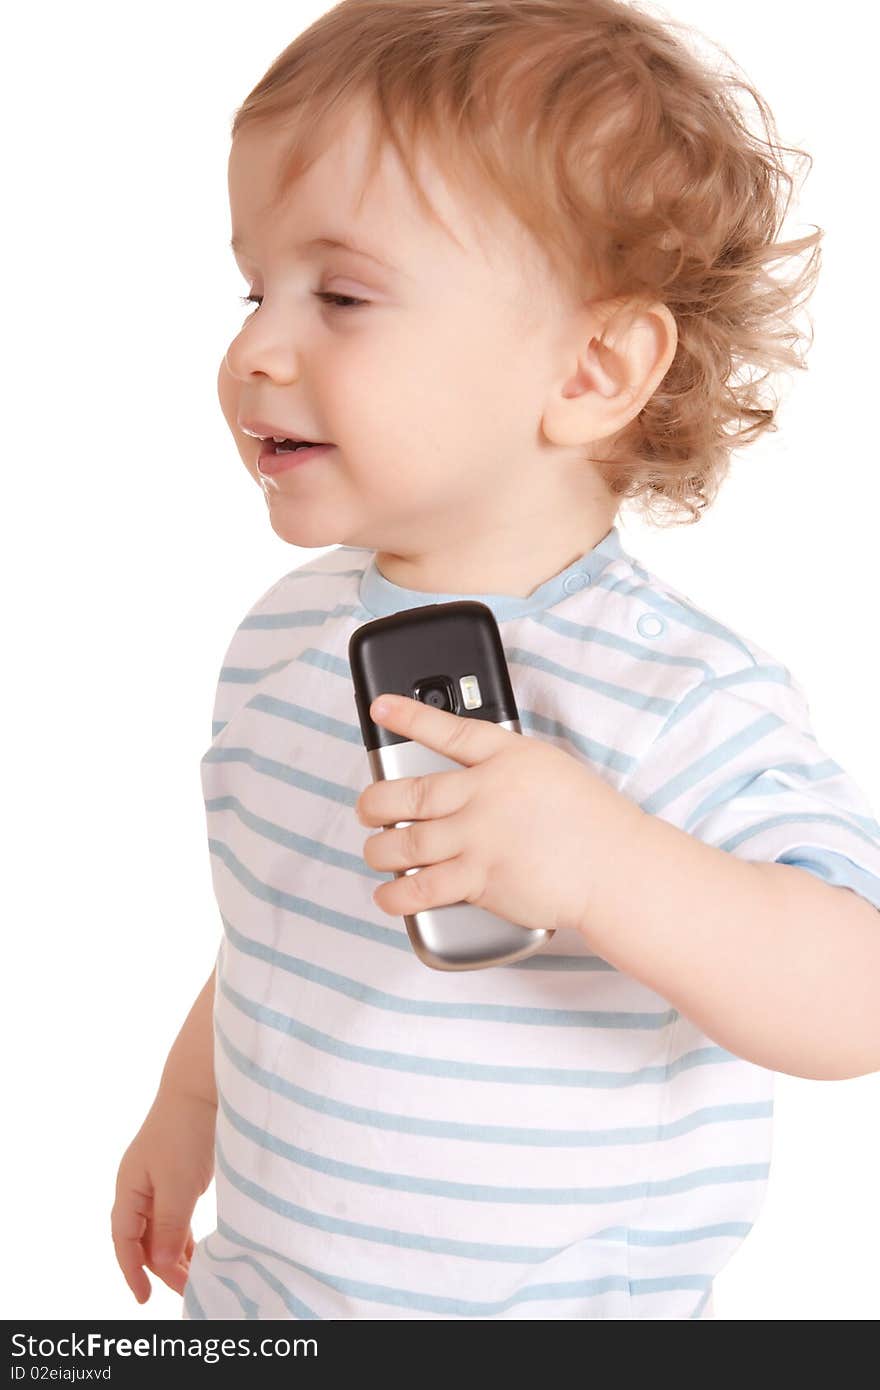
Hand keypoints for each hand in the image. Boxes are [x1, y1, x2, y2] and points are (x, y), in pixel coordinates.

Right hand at [111, 1088, 215, 1303]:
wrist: (201, 1086)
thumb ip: (170, 1227)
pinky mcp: (180, 1175)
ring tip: (195, 1277)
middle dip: (162, 1267)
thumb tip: (162, 1266)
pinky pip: (176, 1216)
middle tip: (187, 1290)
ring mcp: (159, 1180)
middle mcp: (139, 1187)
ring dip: (175, 1254)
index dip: (132, 1271)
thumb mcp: (178, 1185)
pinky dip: (185, 1236)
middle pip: (144, 1238)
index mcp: (129, 1188)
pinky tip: (198, 1251)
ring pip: (162, 1229)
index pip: (124, 1240)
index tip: (145, 1298)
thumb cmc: (185, 1131)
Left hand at [356, 693, 643, 935]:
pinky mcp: (480, 879)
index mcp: (507, 758)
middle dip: (375, 802)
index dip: (408, 716)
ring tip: (376, 851)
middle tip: (368, 809)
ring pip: (405, 842)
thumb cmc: (593, 821)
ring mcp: (479, 838)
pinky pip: (422, 887)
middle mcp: (486, 794)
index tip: (380, 708)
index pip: (448, 731)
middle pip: (408, 792)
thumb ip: (506, 769)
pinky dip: (397, 893)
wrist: (617, 867)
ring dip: (380, 850)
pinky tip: (389, 893)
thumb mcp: (550, 770)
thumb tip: (470, 778)